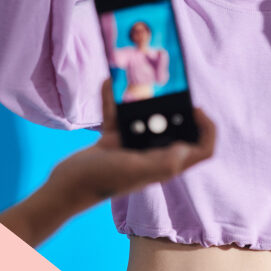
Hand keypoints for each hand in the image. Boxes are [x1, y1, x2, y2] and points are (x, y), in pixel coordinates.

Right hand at [49, 79, 215, 213]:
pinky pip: (118, 114)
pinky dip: (112, 100)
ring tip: (135, 83)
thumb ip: (162, 162)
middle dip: (173, 109)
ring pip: (147, 119)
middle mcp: (154, 155)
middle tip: (163, 94)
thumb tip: (188, 148)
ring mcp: (134, 147)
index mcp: (165, 165)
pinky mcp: (115, 139)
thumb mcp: (134, 169)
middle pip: (176, 129)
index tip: (195, 109)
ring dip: (141, 101)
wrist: (64, 187)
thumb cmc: (99, 181)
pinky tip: (108, 84)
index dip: (206, 130)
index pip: (201, 150)